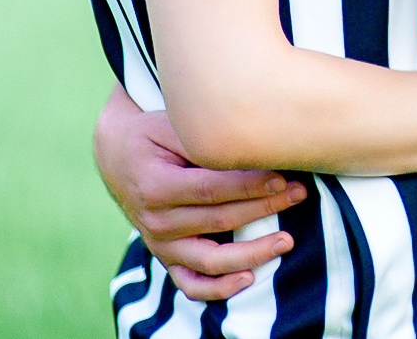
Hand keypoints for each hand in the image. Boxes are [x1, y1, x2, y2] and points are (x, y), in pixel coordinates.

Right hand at [94, 85, 307, 302]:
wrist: (118, 156)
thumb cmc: (152, 135)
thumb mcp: (171, 127)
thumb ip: (203, 141)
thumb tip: (251, 147)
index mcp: (155, 186)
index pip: (211, 189)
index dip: (249, 186)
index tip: (282, 177)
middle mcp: (155, 220)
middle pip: (218, 221)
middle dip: (265, 208)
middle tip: (299, 194)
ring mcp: (160, 244)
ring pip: (210, 260)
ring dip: (252, 253)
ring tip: (286, 240)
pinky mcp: (166, 258)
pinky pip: (191, 284)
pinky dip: (219, 289)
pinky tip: (248, 279)